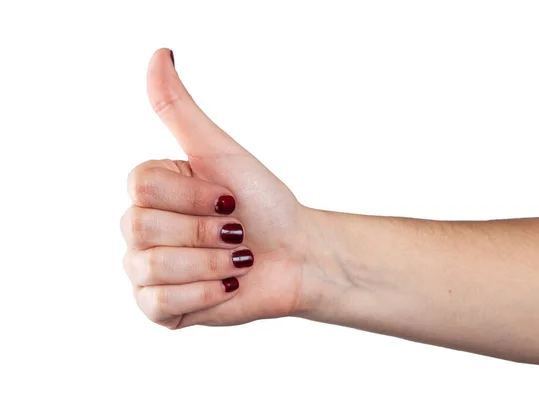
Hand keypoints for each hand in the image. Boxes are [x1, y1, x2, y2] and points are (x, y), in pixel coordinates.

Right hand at [120, 49, 314, 328]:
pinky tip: (227, 286)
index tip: (229, 198)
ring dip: (209, 263)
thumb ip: (180, 109)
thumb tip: (159, 53)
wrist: (298, 255)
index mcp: (151, 191)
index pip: (140, 187)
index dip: (193, 195)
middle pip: (140, 227)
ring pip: (150, 266)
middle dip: (205, 231)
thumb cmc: (265, 203)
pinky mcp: (159, 308)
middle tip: (237, 234)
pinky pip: (158, 303)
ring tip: (237, 262)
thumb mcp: (221, 152)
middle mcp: (141, 230)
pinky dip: (204, 292)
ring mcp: (147, 271)